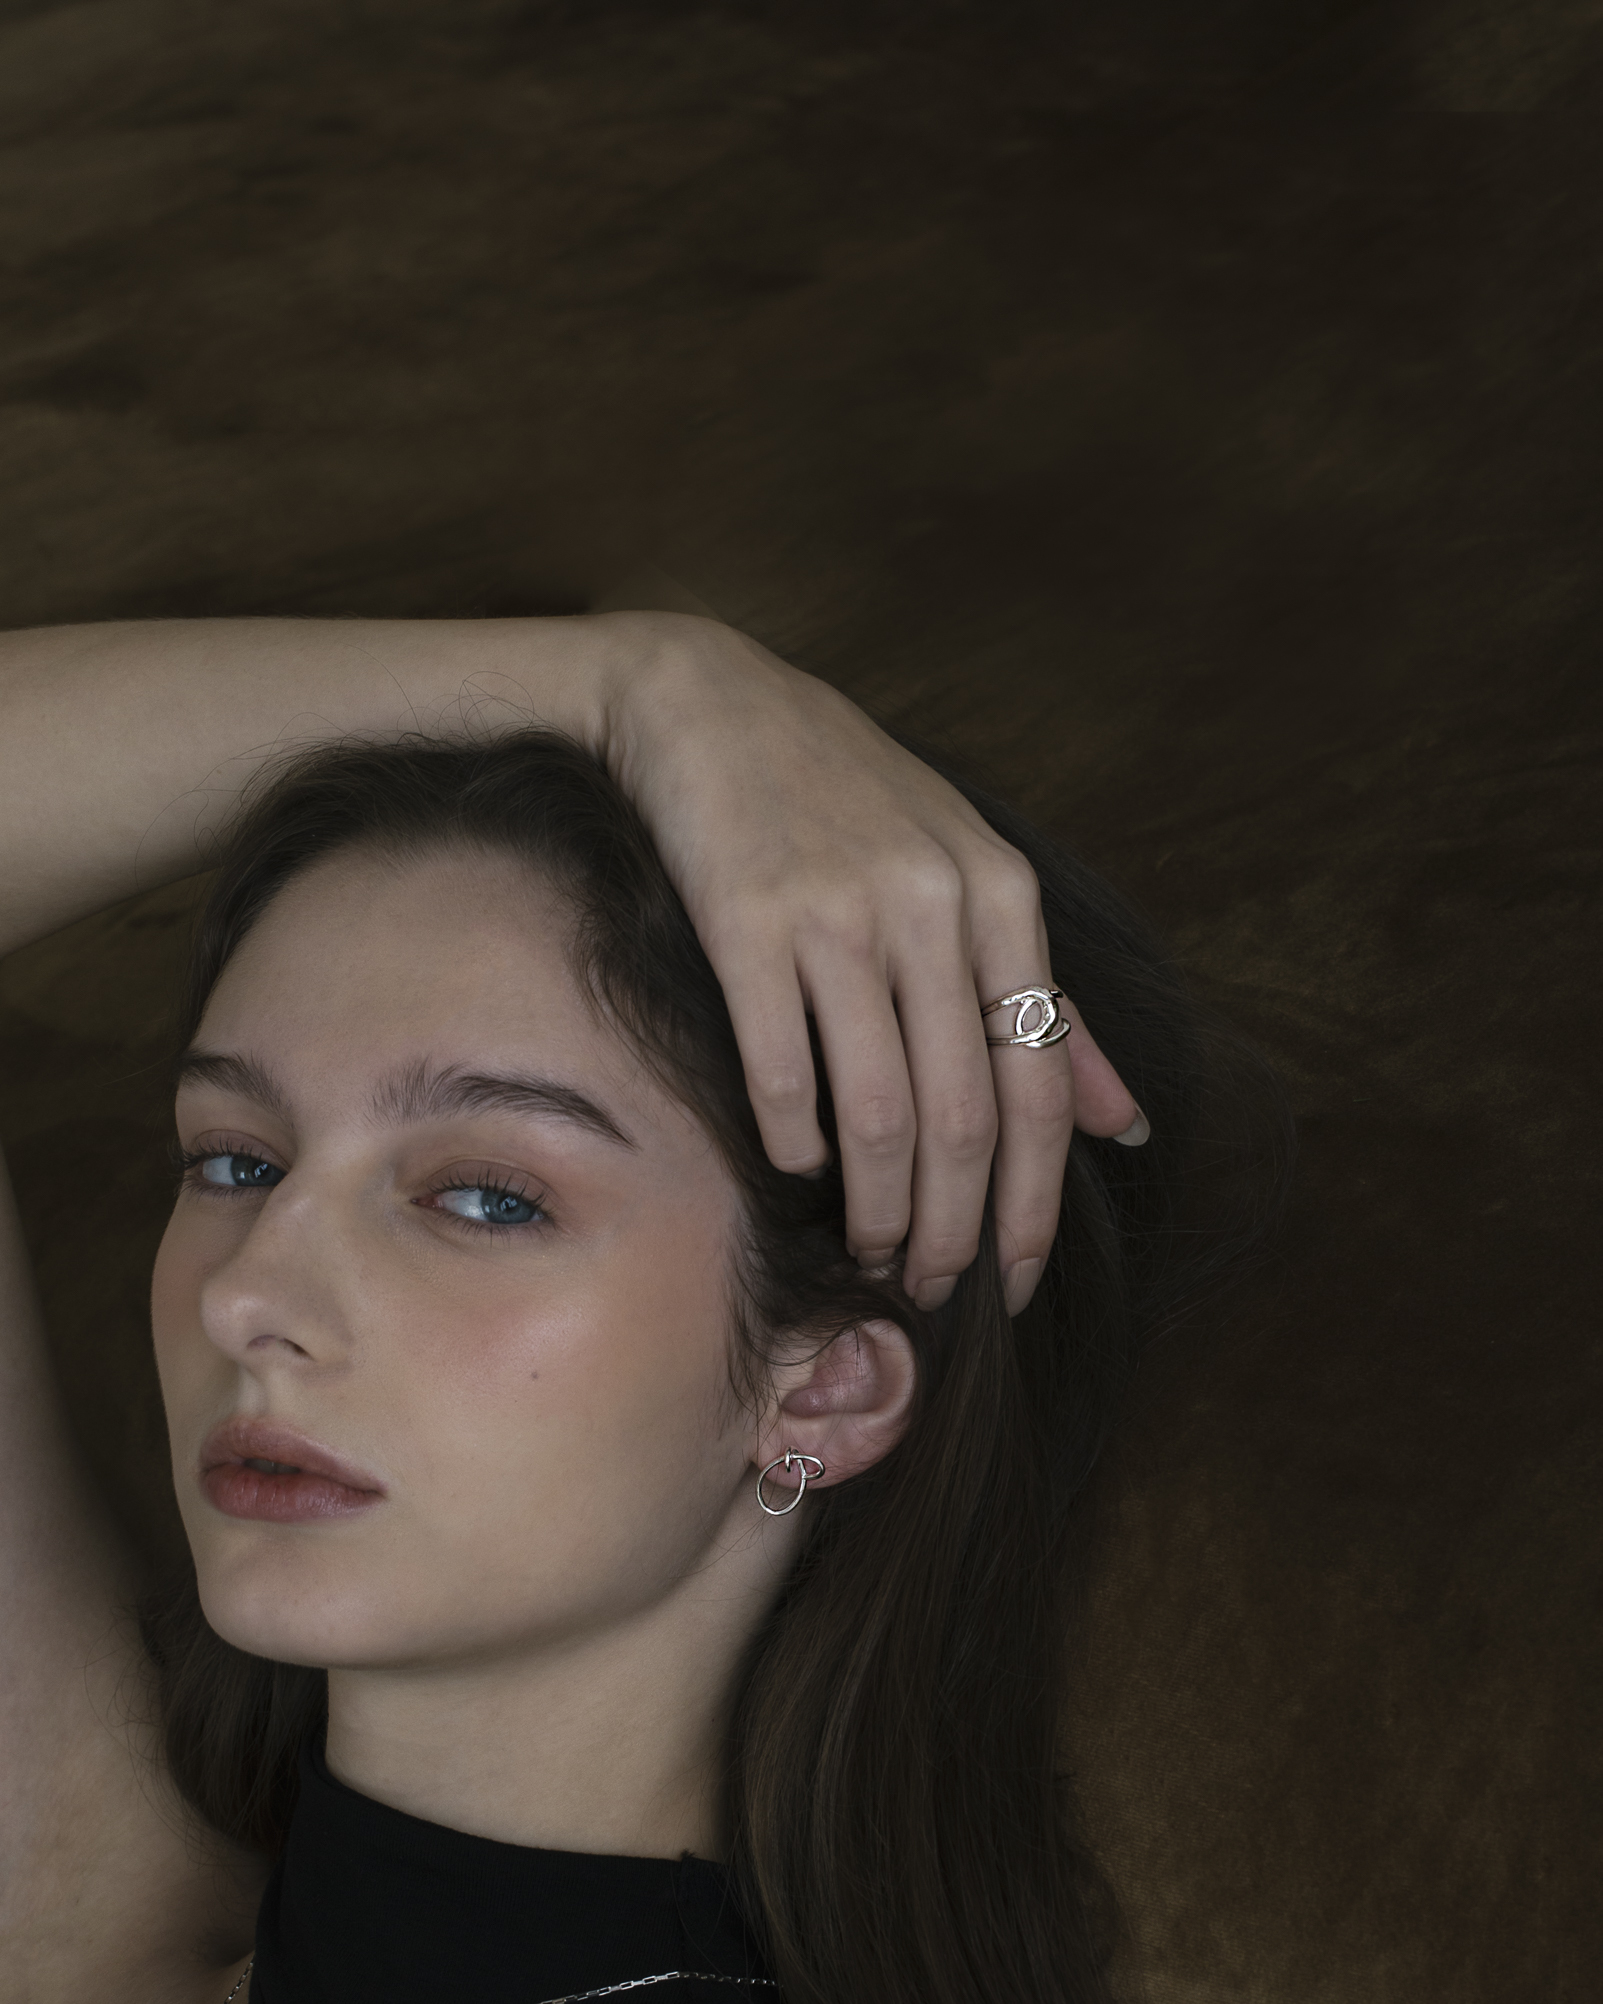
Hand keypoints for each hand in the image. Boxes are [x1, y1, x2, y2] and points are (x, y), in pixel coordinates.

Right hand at [602, 615, 1145, 1315]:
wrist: (709, 705)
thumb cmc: (847, 799)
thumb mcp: (971, 874)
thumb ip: (1051, 1002)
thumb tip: (1128, 1125)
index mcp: (1003, 897)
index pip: (1041, 1087)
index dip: (1033, 1204)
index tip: (1018, 1279)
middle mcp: (933, 906)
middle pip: (962, 1118)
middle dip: (953, 1230)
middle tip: (932, 1287)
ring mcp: (837, 915)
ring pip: (878, 1114)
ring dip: (878, 1209)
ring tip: (870, 1249)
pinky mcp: (744, 924)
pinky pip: (782, 1074)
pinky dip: (793, 1145)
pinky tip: (796, 1169)